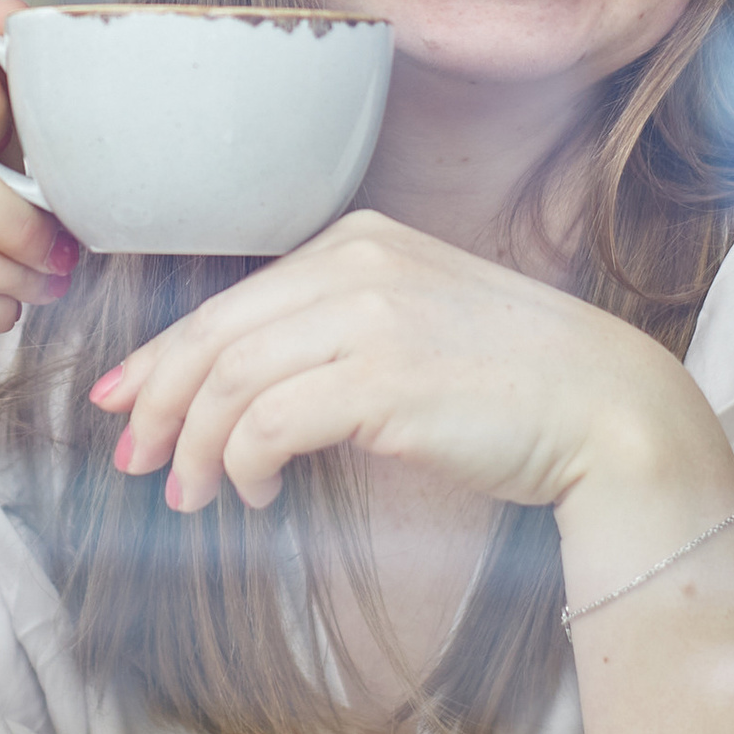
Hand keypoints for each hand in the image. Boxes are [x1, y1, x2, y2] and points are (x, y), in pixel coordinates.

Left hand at [87, 213, 721, 523]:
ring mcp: (371, 316)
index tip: (125, 400)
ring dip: (198, 448)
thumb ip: (338, 329)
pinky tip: (255, 494)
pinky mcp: (383, 380)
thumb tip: (245, 387)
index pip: (231, 301)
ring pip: (230, 383)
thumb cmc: (516, 382)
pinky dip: (243, 464)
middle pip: (214, 336)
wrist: (608, 407)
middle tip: (136, 459)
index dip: (164, 356)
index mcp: (360, 239)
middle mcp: (358, 263)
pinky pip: (268, 424)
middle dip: (160, 403)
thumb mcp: (416, 323)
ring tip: (194, 495)